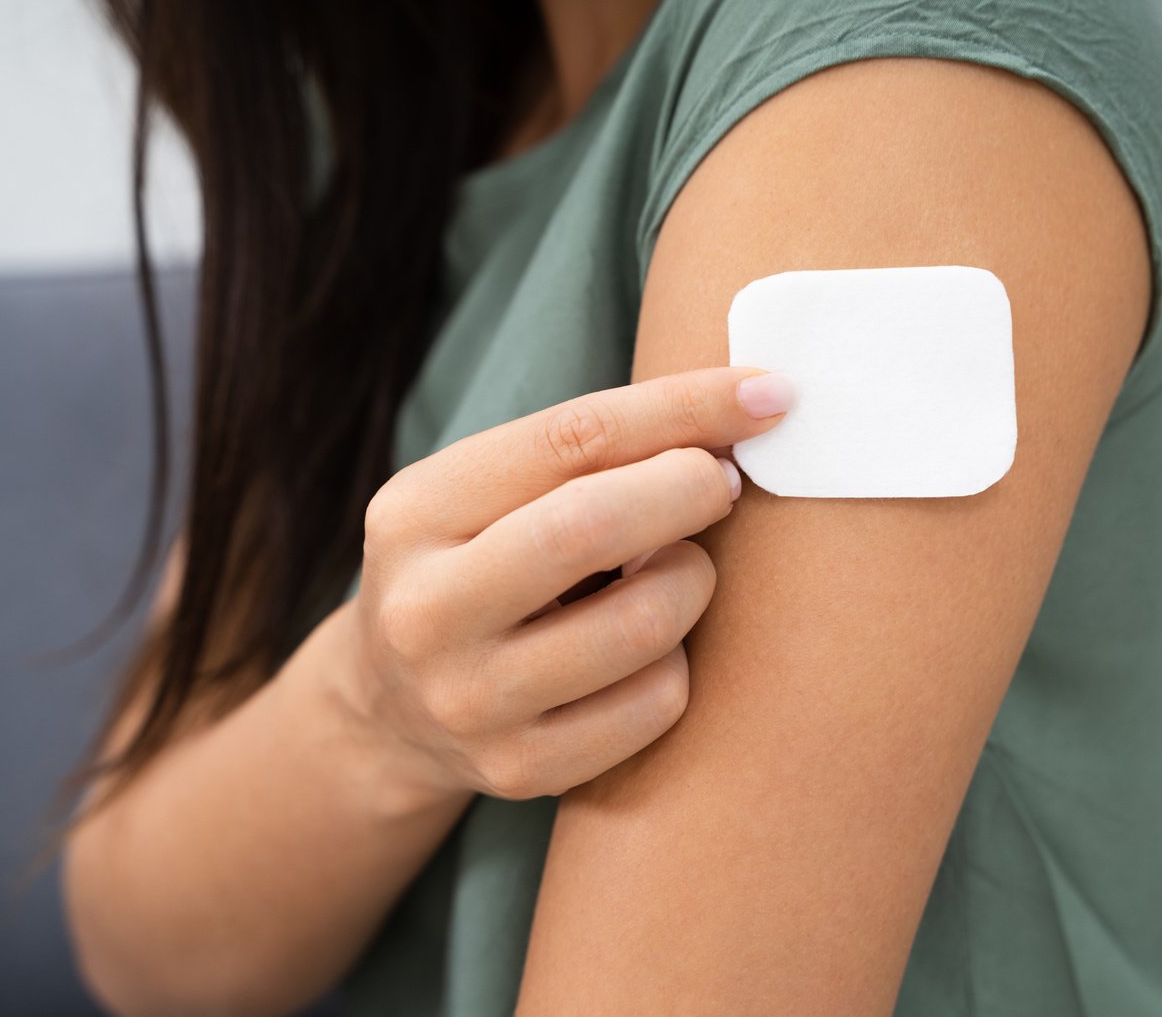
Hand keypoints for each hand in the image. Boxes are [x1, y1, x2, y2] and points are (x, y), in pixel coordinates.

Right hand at [332, 366, 793, 806]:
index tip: (768, 391)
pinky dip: (678, 663)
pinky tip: (649, 649)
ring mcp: (470, 702)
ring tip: (675, 569)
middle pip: (593, 525)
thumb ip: (589, 452)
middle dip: (690, 490)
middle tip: (724, 485)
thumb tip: (744, 407)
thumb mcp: (490, 493)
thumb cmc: (479, 564)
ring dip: (692, 581)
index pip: (568, 438)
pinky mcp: (520, 769)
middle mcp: (426, 611)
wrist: (393, 710)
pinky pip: (657, 704)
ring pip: (643, 624)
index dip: (683, 408)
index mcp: (415, 512)